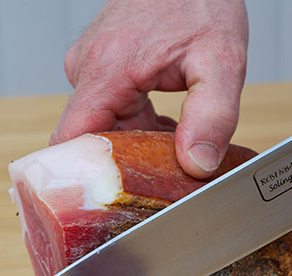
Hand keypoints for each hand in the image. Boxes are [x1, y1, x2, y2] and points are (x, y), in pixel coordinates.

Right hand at [49, 0, 247, 177]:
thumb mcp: (221, 59)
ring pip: (100, 125)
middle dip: (122, 162)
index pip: (70, 142)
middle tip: (160, 177)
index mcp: (106, 72)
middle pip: (89, 140)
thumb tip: (197, 164)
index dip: (81, 178)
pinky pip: (108, 107)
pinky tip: (164, 119)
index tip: (105, 199)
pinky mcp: (98, 63)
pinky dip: (134, 121)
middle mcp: (87, 68)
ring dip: (133, 140)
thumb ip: (213, 115)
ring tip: (171, 142)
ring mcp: (89, 64)